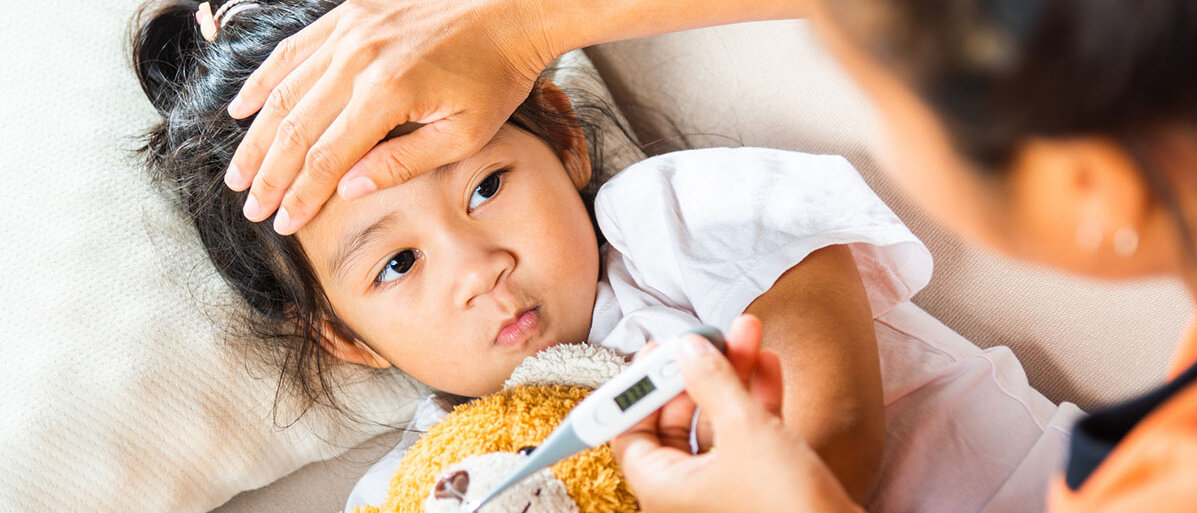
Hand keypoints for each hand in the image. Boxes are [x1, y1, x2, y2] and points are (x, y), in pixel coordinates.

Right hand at [225, 0, 559, 233]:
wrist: (510, 10)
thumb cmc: (496, 75)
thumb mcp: (464, 134)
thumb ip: (404, 163)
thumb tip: (349, 191)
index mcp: (386, 93)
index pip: (326, 158)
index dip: (299, 195)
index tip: (282, 224)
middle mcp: (357, 58)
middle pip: (294, 127)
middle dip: (269, 174)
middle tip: (251, 207)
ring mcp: (349, 31)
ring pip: (284, 89)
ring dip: (256, 135)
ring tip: (239, 172)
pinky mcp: (349, 14)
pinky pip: (294, 50)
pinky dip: (264, 80)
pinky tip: (243, 107)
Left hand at [612, 315, 862, 512]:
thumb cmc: (786, 505)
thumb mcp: (744, 429)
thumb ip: (712, 381)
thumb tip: (688, 350)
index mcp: (663, 490)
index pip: (629, 433)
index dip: (638, 389)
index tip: (656, 353)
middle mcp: (687, 492)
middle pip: (676, 421)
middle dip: (695, 373)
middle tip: (706, 338)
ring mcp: (724, 488)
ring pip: (716, 423)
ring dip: (732, 376)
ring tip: (744, 334)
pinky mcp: (759, 484)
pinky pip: (746, 435)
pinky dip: (755, 400)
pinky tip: (767, 364)